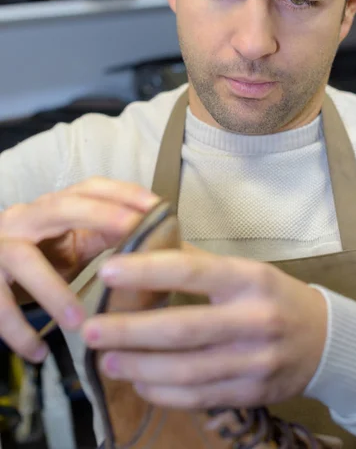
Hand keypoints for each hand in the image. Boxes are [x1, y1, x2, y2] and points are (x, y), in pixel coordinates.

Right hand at [0, 177, 157, 362]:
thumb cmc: (35, 259)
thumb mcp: (70, 245)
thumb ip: (101, 238)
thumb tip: (150, 237)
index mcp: (52, 208)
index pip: (89, 188)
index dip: (123, 193)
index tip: (156, 207)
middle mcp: (25, 218)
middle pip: (61, 208)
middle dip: (101, 218)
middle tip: (131, 244)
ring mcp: (0, 247)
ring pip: (24, 260)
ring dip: (53, 292)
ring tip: (78, 323)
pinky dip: (18, 331)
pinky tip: (39, 352)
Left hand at [82, 246, 327, 408]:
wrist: (324, 340)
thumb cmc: (274, 296)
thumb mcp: (245, 270)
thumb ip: (198, 262)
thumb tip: (147, 248)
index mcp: (249, 279)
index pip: (191, 271)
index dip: (147, 271)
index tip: (107, 271)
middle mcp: (254, 319)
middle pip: (182, 329)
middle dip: (130, 332)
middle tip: (90, 330)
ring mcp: (255, 361)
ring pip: (187, 370)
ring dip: (140, 367)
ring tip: (106, 361)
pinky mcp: (253, 392)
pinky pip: (200, 396)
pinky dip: (164, 392)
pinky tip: (140, 383)